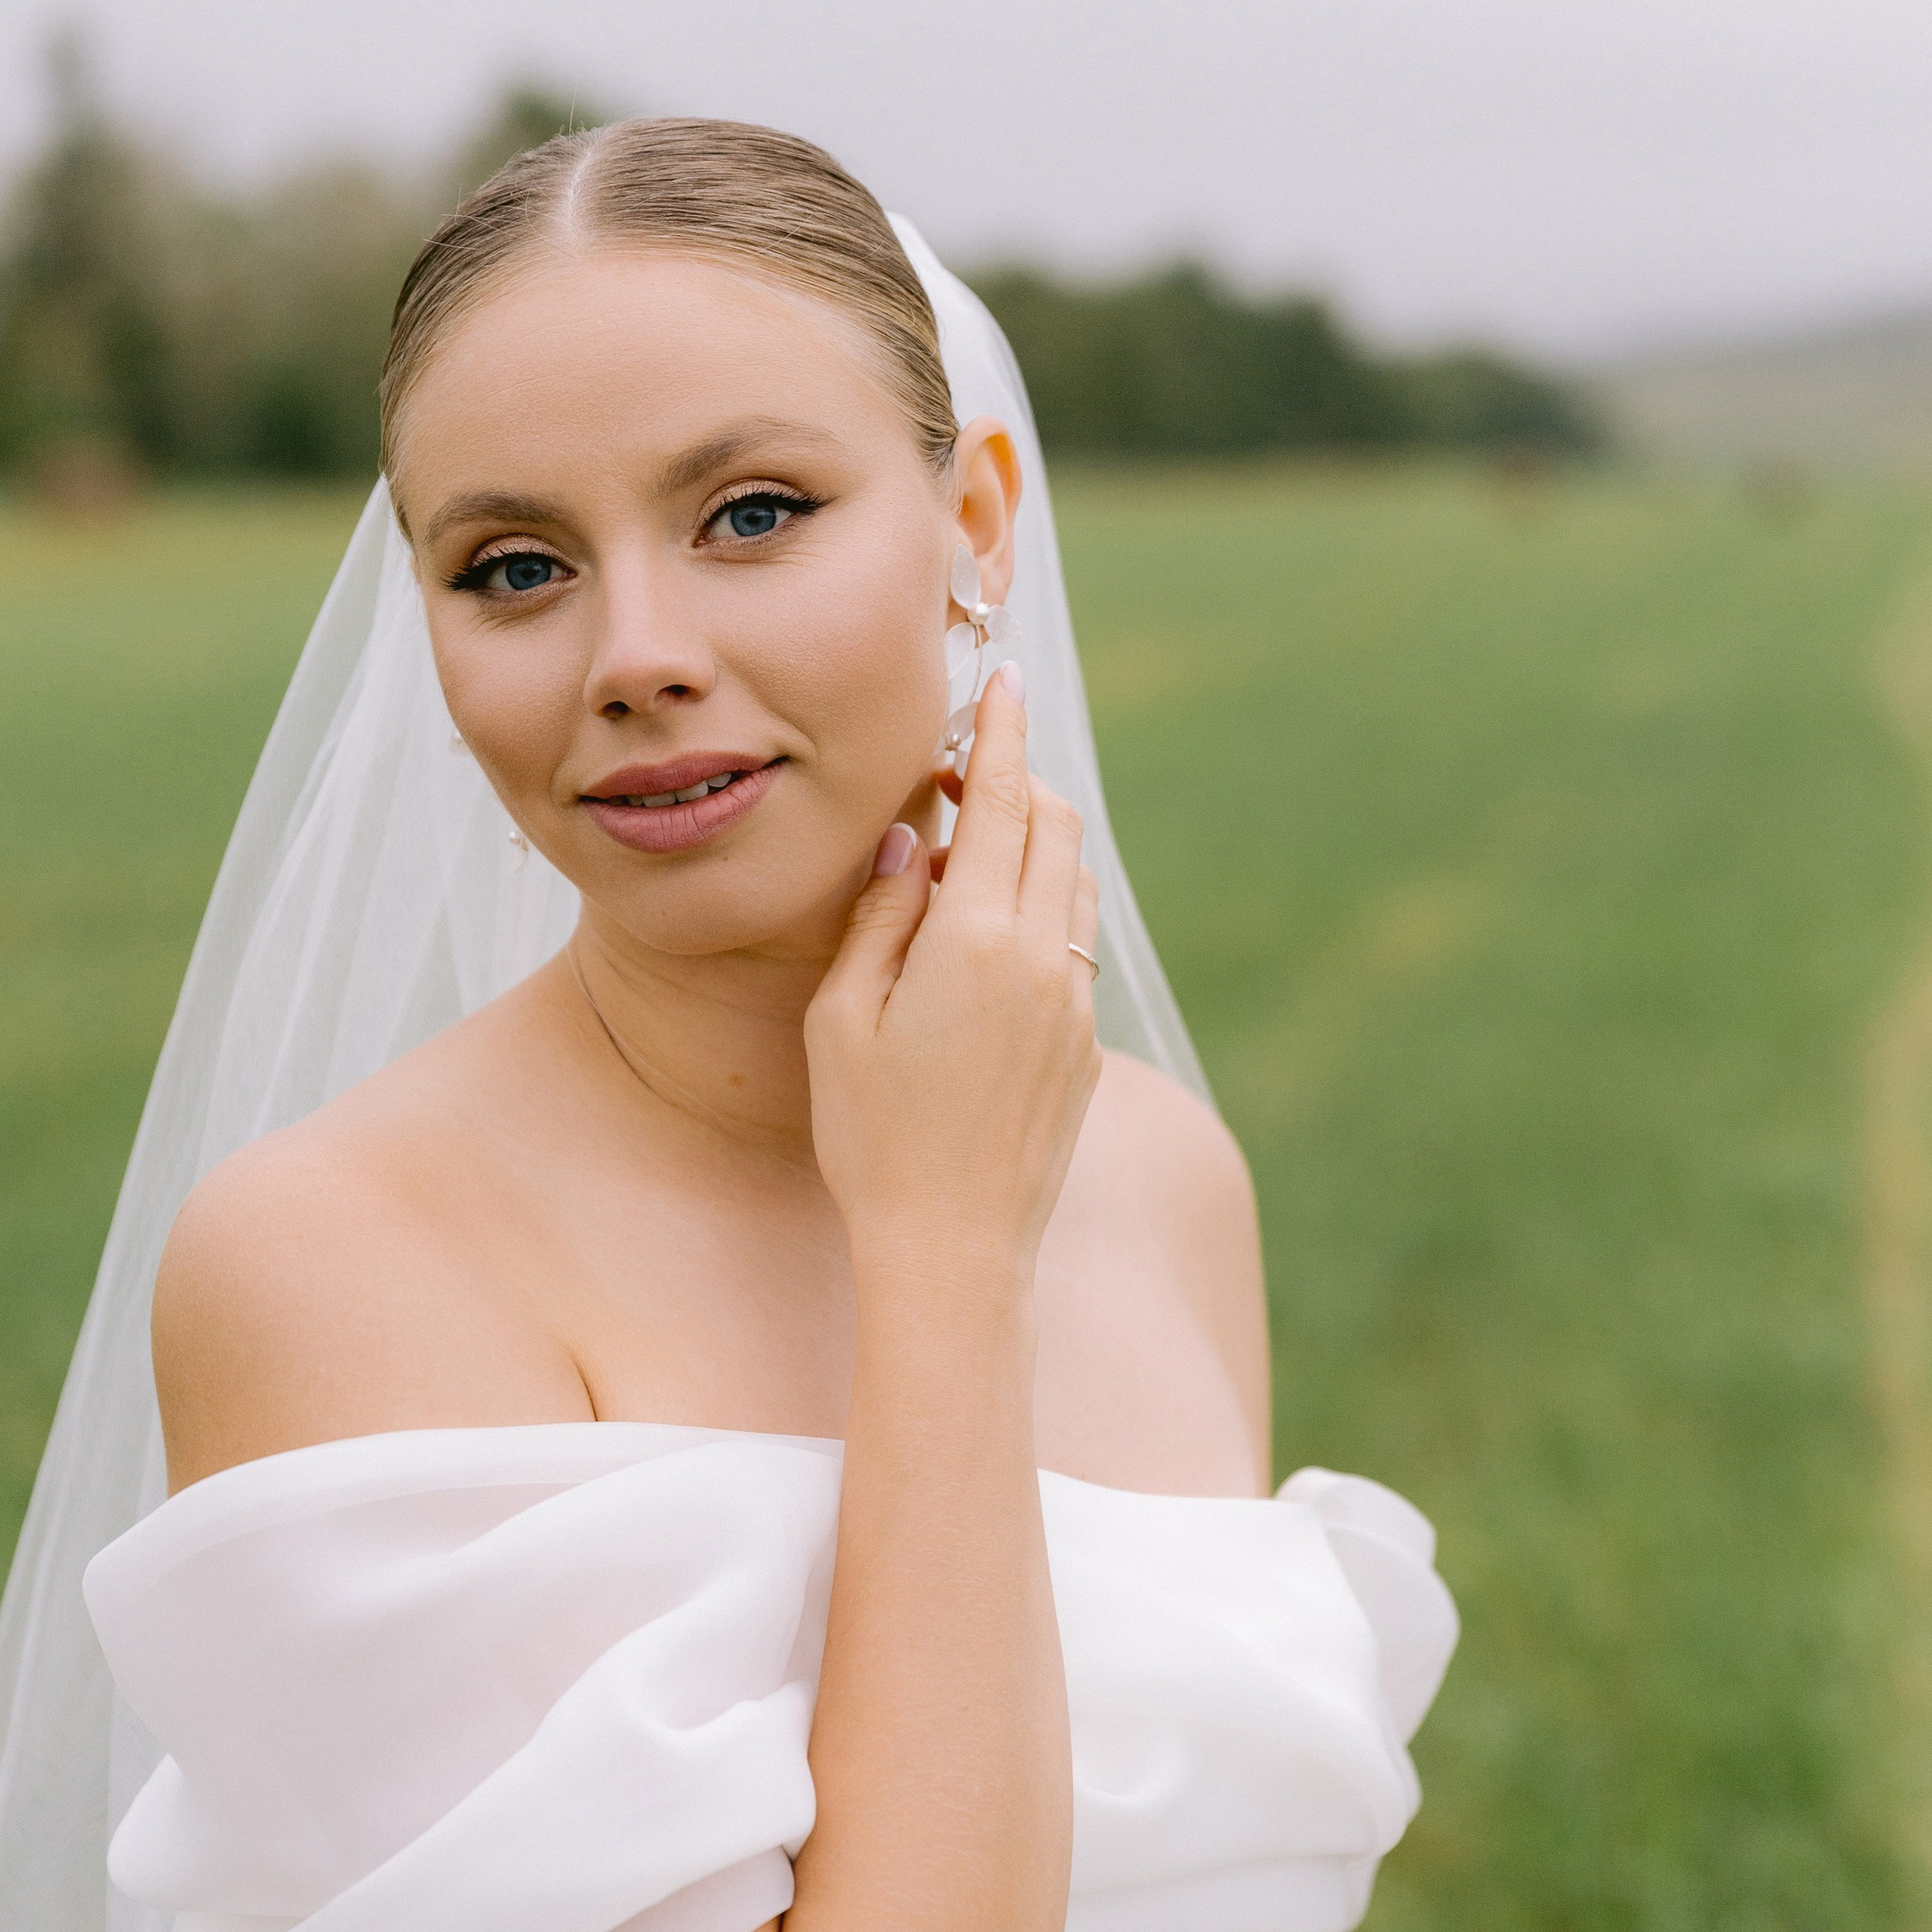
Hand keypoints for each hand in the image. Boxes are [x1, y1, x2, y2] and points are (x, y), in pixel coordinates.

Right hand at [804, 671, 1100, 1286]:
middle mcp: (1044, 961)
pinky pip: (1074, 948)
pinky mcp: (1086, 1048)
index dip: (1001, 732)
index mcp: (977, 942)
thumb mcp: (844, 1019)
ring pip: (1076, 885)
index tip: (1004, 680)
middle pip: (1055, 828)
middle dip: (1019, 782)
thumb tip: (908, 837)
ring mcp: (1075, 1005)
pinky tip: (986, 949)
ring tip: (968, 860)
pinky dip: (1042, 915)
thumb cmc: (873, 1138)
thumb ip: (880, 914)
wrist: (955, 1251)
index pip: (1001, 802)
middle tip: (962, 777)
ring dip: (1035, 848)